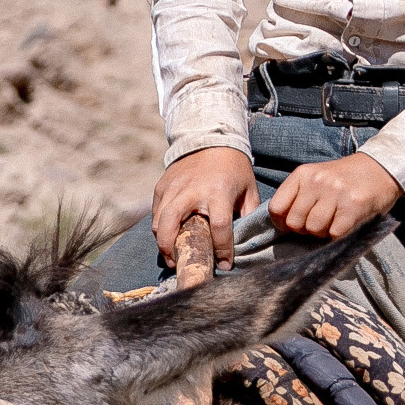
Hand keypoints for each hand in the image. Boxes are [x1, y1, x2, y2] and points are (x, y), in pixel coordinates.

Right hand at [153, 146, 257, 270]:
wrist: (211, 139)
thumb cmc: (234, 169)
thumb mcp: (249, 190)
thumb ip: (248, 216)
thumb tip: (245, 243)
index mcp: (218, 192)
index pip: (219, 227)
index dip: (222, 250)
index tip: (224, 265)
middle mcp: (191, 190)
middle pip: (172, 223)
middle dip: (171, 248)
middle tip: (177, 264)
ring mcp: (173, 187)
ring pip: (159, 220)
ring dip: (162, 242)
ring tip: (171, 256)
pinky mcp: (162, 186)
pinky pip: (156, 212)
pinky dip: (159, 228)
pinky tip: (168, 237)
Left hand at [267, 153, 403, 240]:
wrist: (381, 168)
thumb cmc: (345, 179)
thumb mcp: (317, 178)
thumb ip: (299, 196)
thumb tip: (284, 226)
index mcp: (303, 174)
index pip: (276, 208)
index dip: (283, 223)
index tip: (294, 226)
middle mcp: (317, 181)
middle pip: (295, 223)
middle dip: (305, 230)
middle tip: (320, 224)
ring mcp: (335, 193)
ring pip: (314, 229)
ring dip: (323, 233)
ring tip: (334, 222)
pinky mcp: (353, 206)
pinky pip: (335, 233)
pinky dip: (339, 236)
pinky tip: (346, 225)